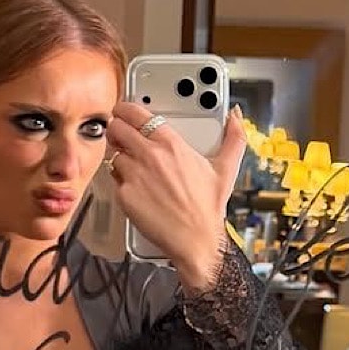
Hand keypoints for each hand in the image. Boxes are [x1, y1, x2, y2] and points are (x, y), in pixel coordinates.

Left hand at [104, 102, 247, 287]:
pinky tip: (135, 188)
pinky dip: (121, 182)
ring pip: (112, 154)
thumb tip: (236, 116)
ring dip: (118, 157)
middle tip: (119, 135)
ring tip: (129, 165)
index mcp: (171, 143)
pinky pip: (114, 181)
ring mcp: (134, 175)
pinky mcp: (125, 195)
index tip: (123, 111)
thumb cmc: (207, 209)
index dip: (125, 109)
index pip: (136, 113)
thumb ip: (233, 137)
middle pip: (117, 128)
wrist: (195, 240)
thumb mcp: (225, 168)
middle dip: (115, 129)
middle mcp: (150, 155)